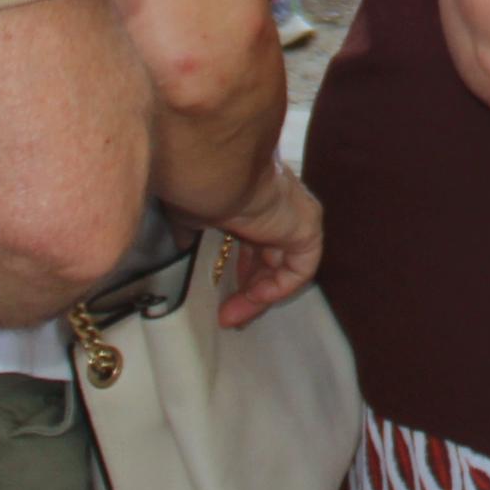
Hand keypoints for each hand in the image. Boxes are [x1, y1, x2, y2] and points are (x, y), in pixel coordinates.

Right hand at [200, 165, 326, 328]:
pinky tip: (252, 298)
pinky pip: (299, 269)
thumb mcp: (190, 214)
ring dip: (257, 297)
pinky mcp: (307, 227)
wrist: (219, 171)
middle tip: (225, 315)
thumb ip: (190, 230)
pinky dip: (278, 288)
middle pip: (271, 258)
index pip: (255, 242)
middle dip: (248, 290)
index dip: (240, 271)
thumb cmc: (200, 186)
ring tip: (230, 318)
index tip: (219, 296)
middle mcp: (279, 206)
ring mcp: (295, 215)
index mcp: (254, 199)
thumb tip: (181, 245)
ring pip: (284, 267)